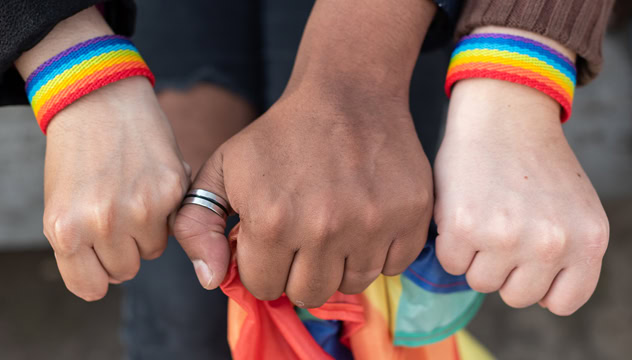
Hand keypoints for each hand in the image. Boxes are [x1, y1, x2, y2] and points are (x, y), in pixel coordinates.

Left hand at [43, 77, 189, 300]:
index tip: (100, 259)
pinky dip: (166, 211)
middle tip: (117, 217)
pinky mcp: (171, 192)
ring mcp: (141, 208)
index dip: (96, 274)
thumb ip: (81, 243)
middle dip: (122, 250)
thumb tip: (111, 274)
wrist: (100, 99)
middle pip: (125, 271)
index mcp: (65, 229)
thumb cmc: (77, 152)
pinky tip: (152, 184)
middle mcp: (103, 223)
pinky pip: (174, 225)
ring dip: (146, 232)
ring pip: (152, 251)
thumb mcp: (61, 203)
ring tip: (135, 197)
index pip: (90, 287)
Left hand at [174, 84, 432, 307]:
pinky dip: (380, 252)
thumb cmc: (280, 135)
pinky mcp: (410, 217)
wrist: (347, 94)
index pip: (265, 286)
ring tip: (337, 226)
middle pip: (310, 293)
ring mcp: (372, 224)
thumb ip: (196, 225)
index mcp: (272, 221)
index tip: (274, 240)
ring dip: (341, 264)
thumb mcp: (222, 168)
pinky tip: (367, 220)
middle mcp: (323, 229)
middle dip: (300, 271)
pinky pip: (393, 266)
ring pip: (353, 284)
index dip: (265, 265)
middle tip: (305, 236)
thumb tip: (211, 280)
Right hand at [434, 79, 608, 315]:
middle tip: (500, 231)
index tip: (527, 260)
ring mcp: (508, 236)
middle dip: (503, 270)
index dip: (539, 283)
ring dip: (474, 257)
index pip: (562, 302)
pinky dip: (449, 243)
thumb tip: (538, 295)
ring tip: (481, 217)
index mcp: (589, 240)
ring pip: (480, 282)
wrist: (504, 114)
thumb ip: (567, 253)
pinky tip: (460, 211)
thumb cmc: (534, 163)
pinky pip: (450, 263)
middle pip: (517, 297)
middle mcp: (552, 243)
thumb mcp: (574, 209)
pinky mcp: (465, 226)